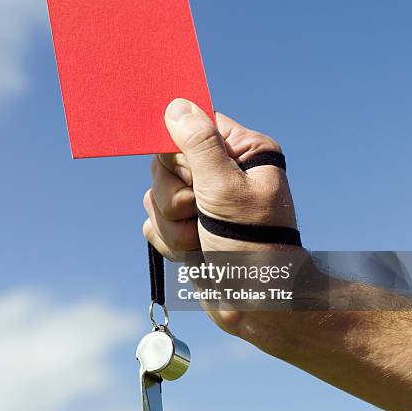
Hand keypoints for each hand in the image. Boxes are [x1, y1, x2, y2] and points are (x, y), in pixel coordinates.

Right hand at [143, 98, 298, 335]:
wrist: (257, 305)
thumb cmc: (255, 246)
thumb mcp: (226, 190)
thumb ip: (200, 146)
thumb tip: (176, 106)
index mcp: (242, 152)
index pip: (193, 125)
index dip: (178, 148)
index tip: (186, 174)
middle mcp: (220, 171)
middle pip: (165, 162)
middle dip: (176, 196)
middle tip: (201, 214)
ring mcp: (201, 200)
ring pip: (155, 195)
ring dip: (174, 225)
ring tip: (203, 239)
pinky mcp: (187, 225)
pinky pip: (154, 222)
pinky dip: (170, 241)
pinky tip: (196, 251)